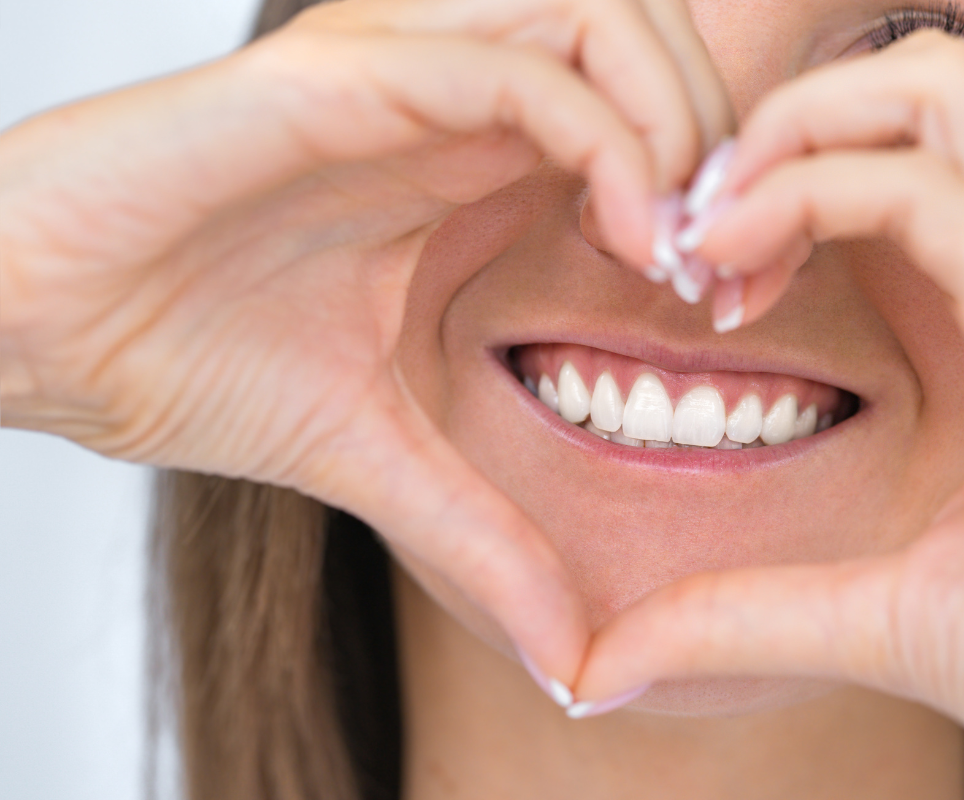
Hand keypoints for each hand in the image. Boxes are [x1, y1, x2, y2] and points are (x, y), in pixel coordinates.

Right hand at [0, 0, 731, 685]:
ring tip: (680, 254)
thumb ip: (487, 534)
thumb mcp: (385, 455)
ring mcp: (409, 67)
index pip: (652, 107)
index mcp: (477, 154)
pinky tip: (629, 241)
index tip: (733, 300)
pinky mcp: (348, 74)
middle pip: (661, 39)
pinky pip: (524, 67)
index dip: (723, 190)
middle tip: (729, 270)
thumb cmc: (190, 357)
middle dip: (728, 143)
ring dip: (684, 128)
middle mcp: (459, 90)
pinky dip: (611, 141)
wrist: (39, 330)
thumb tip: (571, 659)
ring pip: (615, 18)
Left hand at [571, 32, 963, 798]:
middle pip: (922, 80)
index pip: (907, 154)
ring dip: (795, 138)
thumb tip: (614, 667)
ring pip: (932, 90)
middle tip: (699, 234)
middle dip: (787, 124)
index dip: (787, 183)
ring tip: (715, 246)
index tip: (706, 283)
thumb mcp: (882, 609)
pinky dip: (813, 197)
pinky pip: (930, 191)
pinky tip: (739, 276)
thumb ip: (750, 610)